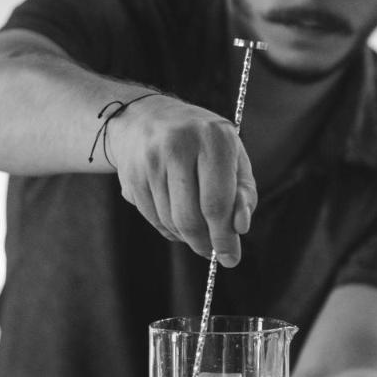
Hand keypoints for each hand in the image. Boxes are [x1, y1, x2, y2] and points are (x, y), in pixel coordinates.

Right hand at [108, 95, 256, 265]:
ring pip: (170, 222)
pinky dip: (168, 229)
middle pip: (191, 218)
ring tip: (196, 229)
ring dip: (186, 236)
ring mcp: (150, 160)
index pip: (218, 203)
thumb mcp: (233, 158)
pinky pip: (153, 219)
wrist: (147, 117)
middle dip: (204, 243)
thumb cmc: (202, 143)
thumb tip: (240, 228)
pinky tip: (176, 219)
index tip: (230, 259)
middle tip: (211, 251)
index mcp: (213, 138)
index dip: (224, 237)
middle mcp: (179, 145)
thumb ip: (244, 194)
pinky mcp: (131, 175)